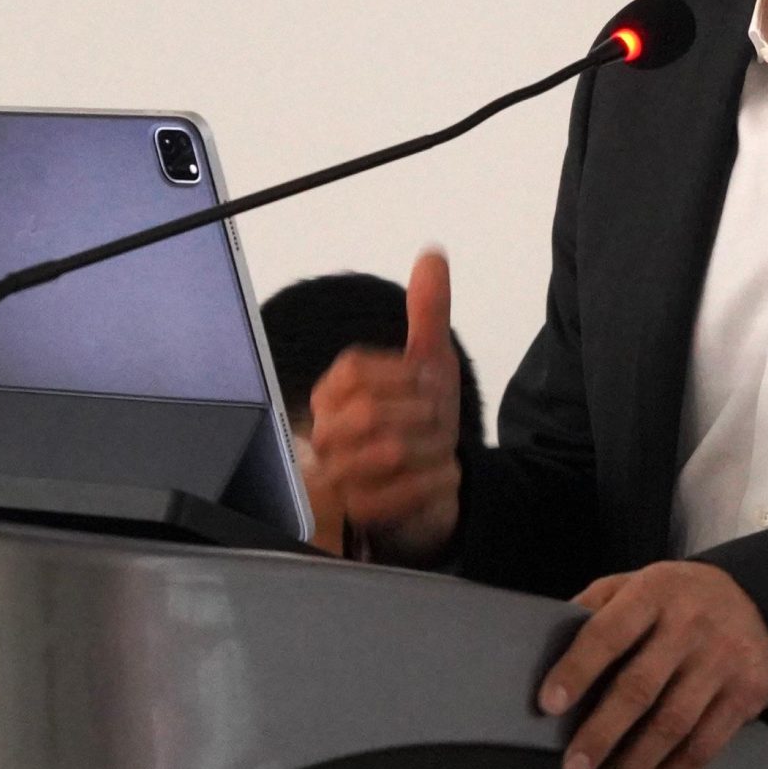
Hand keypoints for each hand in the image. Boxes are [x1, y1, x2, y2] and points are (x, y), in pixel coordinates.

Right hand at [304, 248, 462, 564]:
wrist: (430, 490)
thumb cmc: (419, 425)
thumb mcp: (428, 364)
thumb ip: (428, 311)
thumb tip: (433, 254)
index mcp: (333, 393)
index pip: (356, 370)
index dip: (405, 374)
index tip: (429, 381)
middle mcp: (326, 433)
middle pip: (374, 411)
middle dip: (425, 414)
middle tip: (439, 422)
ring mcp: (339, 476)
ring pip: (391, 449)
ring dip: (433, 448)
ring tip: (438, 449)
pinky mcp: (360, 514)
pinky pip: (405, 489)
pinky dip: (437, 479)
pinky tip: (441, 475)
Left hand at [539, 561, 767, 768]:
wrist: (764, 606)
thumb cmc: (681, 600)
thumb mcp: (641, 582)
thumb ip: (599, 605)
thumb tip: (549, 640)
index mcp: (654, 592)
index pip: (608, 632)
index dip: (577, 670)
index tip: (548, 706)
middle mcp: (690, 627)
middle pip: (640, 688)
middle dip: (602, 734)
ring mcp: (721, 663)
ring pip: (673, 725)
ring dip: (635, 766)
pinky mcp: (746, 696)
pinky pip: (706, 744)